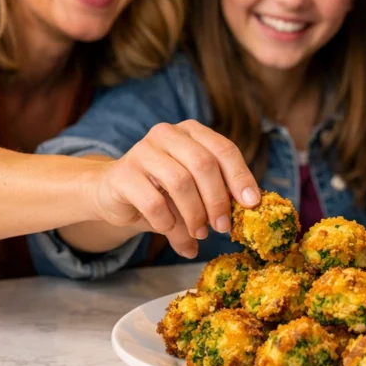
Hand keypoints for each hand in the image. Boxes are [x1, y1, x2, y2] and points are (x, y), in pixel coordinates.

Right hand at [90, 120, 259, 257]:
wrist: (113, 193)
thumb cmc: (162, 191)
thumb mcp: (195, 192)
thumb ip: (219, 197)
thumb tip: (250, 211)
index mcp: (191, 132)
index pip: (224, 149)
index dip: (241, 177)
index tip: (251, 204)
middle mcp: (167, 134)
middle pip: (204, 164)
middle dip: (218, 200)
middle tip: (222, 227)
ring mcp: (142, 150)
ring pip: (180, 182)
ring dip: (194, 214)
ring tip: (199, 233)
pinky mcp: (122, 174)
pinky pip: (153, 202)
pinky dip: (166, 221)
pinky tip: (167, 227)